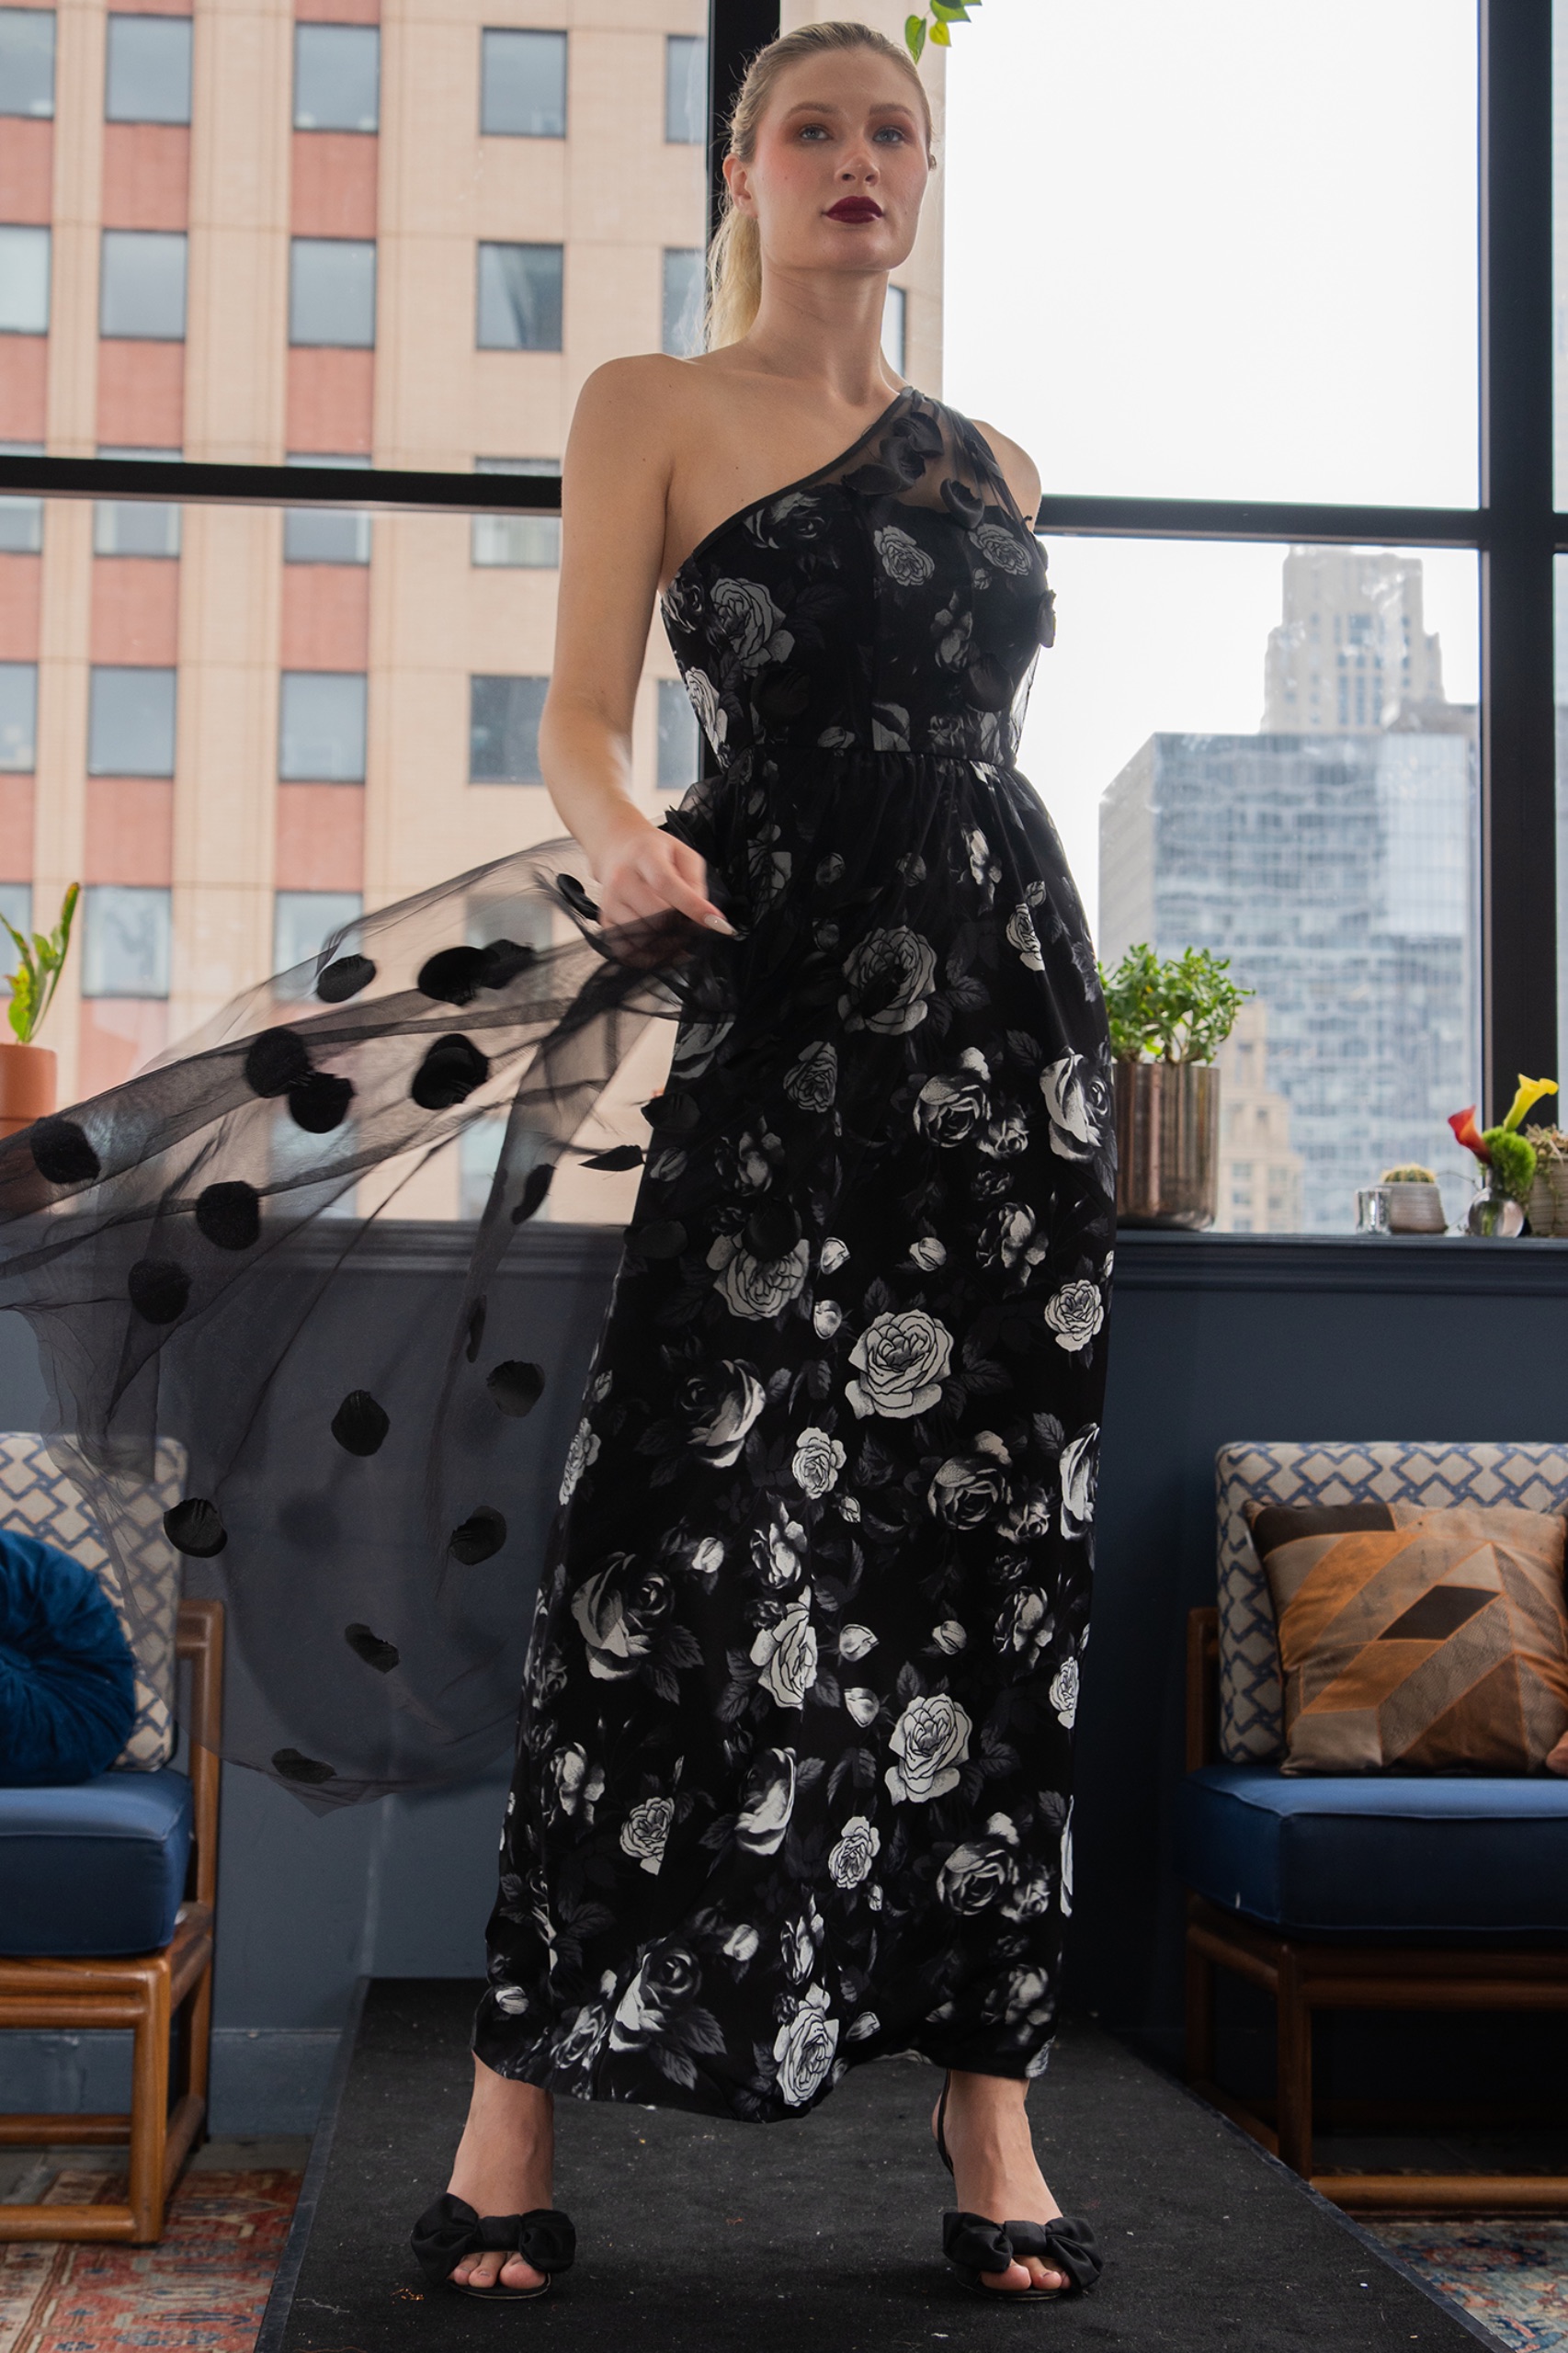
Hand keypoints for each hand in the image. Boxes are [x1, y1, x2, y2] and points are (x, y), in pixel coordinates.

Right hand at [595, 818, 734, 935]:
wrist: (617, 850)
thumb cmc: (653, 852)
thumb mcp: (683, 854)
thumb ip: (695, 882)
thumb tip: (702, 915)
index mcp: (644, 855)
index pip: (666, 884)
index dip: (692, 906)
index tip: (715, 922)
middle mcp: (621, 878)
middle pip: (656, 915)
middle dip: (681, 927)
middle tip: (693, 927)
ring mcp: (610, 900)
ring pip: (644, 934)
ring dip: (666, 940)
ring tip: (674, 929)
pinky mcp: (606, 919)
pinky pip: (628, 946)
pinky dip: (649, 950)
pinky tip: (659, 942)